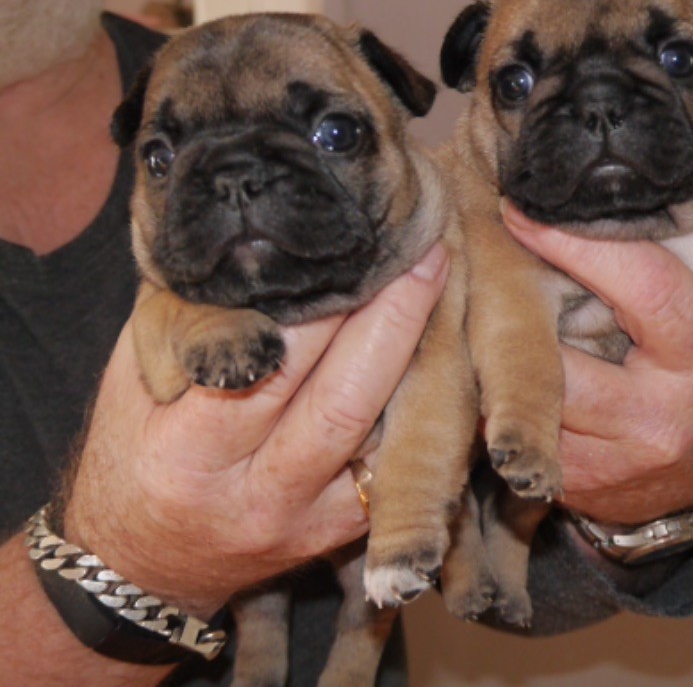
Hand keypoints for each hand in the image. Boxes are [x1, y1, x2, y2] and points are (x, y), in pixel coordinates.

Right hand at [62, 243, 449, 618]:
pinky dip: (413, 406)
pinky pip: (391, 464)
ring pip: (381, 435)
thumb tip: (261, 252)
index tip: (356, 251)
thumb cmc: (134, 455)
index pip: (269, 372)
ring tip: (437, 291)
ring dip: (416, 358)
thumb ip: (191, 323)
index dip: (322, 310)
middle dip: (392, 320)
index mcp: (189, 454)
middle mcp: (255, 495)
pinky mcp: (339, 533)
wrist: (142, 560)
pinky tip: (434, 355)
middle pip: (343, 400)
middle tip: (425, 255)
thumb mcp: (135, 384)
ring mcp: (306, 522)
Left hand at [503, 207, 692, 524]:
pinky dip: (497, 391)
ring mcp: (616, 461)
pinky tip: (494, 367)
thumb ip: (658, 274)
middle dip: (518, 308)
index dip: (577, 244)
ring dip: (499, 352)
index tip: (526, 211)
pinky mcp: (574, 485)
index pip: (645, 287)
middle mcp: (663, 417)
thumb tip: (576, 205)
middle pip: (562, 354)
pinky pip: (511, 426)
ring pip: (528, 392)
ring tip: (486, 312)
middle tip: (484, 260)